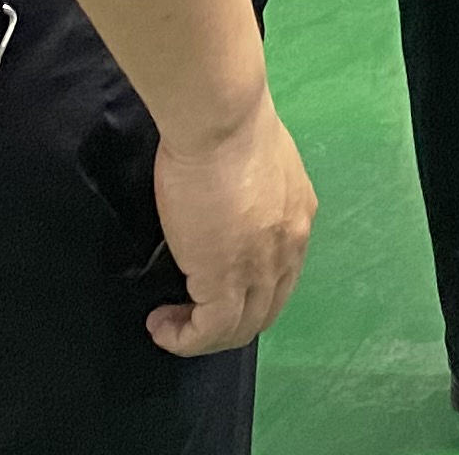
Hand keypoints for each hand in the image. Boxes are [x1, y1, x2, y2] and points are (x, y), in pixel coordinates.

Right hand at [145, 86, 314, 355]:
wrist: (219, 120)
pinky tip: (161, 325)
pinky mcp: (225, 278)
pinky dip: (184, 338)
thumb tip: (226, 206)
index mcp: (296, 215)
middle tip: (187, 316)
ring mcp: (261, 266)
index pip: (280, 276)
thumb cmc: (226, 125)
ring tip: (169, 324)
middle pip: (265, 310)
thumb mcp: (254, 164)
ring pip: (240, 328)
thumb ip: (249, 193)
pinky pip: (209, 330)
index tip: (209, 288)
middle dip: (227, 324)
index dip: (248, 294)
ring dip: (202, 336)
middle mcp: (289, 246)